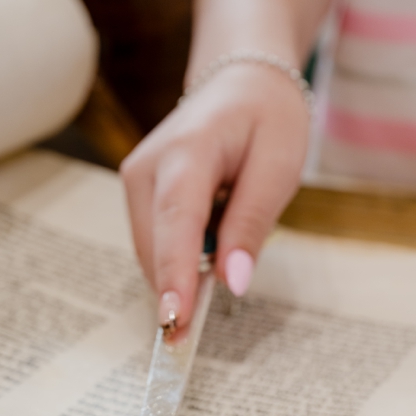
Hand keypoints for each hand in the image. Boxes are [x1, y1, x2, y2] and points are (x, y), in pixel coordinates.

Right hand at [120, 60, 312, 331]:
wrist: (241, 80)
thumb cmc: (267, 118)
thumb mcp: (279, 168)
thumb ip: (252, 224)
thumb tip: (231, 282)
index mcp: (187, 153)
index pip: (176, 223)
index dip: (174, 276)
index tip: (175, 322)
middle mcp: (147, 166)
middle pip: (156, 246)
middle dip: (176, 290)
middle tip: (199, 334)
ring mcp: (136, 178)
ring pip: (152, 249)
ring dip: (184, 269)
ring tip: (230, 235)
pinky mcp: (137, 190)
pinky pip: (156, 240)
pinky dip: (180, 255)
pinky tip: (212, 235)